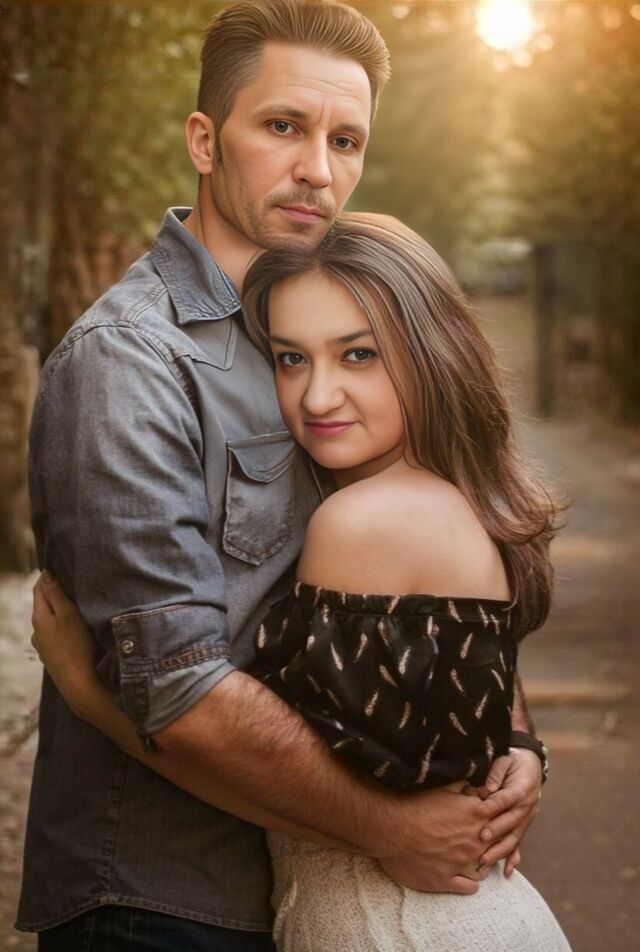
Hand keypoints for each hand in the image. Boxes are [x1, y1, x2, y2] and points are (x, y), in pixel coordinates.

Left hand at [31, 571, 98, 713]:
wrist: (80, 685)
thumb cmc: (77, 646)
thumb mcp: (68, 614)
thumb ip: (56, 594)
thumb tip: (45, 574)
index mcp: (39, 618)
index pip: (39, 589)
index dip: (49, 577)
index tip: (62, 568)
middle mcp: (37, 632)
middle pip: (45, 605)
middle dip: (56, 594)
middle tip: (74, 584)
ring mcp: (45, 647)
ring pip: (52, 621)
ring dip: (61, 612)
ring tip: (79, 606)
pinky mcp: (55, 658)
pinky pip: (58, 635)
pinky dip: (65, 628)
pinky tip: (77, 631)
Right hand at [378, 780, 521, 894]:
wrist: (390, 827)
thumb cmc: (414, 804)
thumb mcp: (441, 787)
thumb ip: (462, 785)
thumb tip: (472, 783)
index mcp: (475, 815)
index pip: (500, 815)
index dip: (496, 814)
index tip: (487, 813)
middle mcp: (474, 842)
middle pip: (497, 843)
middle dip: (492, 839)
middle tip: (481, 835)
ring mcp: (462, 863)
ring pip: (486, 868)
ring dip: (482, 862)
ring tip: (474, 857)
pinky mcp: (447, 881)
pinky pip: (470, 887)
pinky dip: (470, 882)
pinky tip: (465, 875)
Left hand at [477, 748, 541, 875]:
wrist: (531, 765)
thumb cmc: (513, 761)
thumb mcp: (506, 758)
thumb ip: (497, 771)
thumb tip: (487, 788)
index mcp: (522, 788)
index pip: (508, 798)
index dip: (495, 805)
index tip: (481, 811)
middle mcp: (527, 806)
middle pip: (512, 821)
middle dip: (497, 831)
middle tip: (481, 839)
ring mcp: (526, 818)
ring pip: (515, 837)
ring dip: (501, 850)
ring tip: (486, 860)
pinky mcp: (523, 825)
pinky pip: (519, 843)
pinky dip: (514, 858)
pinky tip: (507, 872)